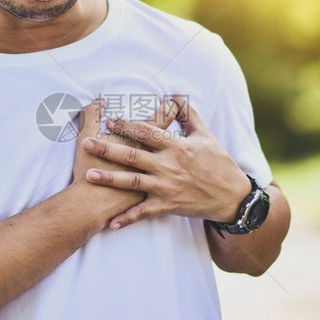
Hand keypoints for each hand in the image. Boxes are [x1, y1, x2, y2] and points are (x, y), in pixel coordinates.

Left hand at [81, 95, 251, 229]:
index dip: (126, 125)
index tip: (109, 120)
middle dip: (107, 149)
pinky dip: (127, 219)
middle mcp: (169, 166)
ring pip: (133, 182)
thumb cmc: (218, 163)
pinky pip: (143, 213)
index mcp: (178, 146)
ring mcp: (167, 187)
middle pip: (132, 155)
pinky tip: (110, 223)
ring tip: (89, 175)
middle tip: (87, 144)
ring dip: (110, 179)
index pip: (147, 132)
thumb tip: (174, 96)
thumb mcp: (205, 136)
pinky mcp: (168, 206)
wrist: (232, 197)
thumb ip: (188, 114)